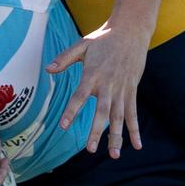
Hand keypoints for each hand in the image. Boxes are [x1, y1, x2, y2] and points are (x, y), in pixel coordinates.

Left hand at [47, 21, 149, 158]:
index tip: (63, 126)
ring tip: (113, 155)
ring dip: (117, 136)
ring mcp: (122, 89)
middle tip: (90, 149)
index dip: (71, 111)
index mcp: (92, 74)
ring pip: (119, 117)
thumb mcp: (82, 45)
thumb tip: (48, 69)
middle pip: (102, 112)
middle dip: (96, 132)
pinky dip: (135, 129)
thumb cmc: (103, 39)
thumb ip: (64, 58)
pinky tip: (136, 145)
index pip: (79, 96)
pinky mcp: (132, 90)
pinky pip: (133, 113)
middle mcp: (108, 84)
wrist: (131, 31)